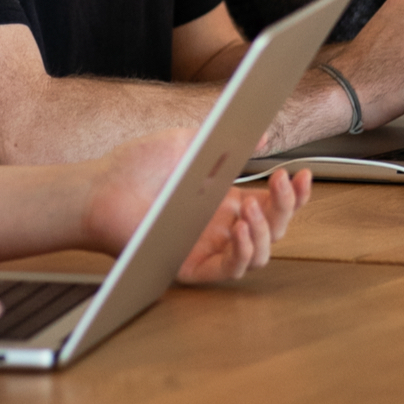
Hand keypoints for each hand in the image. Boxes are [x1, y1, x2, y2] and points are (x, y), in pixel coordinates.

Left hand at [80, 129, 310, 281]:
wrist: (101, 185)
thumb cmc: (138, 165)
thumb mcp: (187, 142)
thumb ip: (225, 139)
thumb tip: (261, 132)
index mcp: (224, 200)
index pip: (271, 204)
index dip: (293, 194)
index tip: (302, 173)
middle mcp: (221, 228)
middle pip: (273, 229)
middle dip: (287, 207)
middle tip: (282, 182)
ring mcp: (207, 249)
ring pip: (259, 256)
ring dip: (266, 231)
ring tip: (251, 205)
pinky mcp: (190, 268)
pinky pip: (228, 271)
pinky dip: (243, 252)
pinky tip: (241, 228)